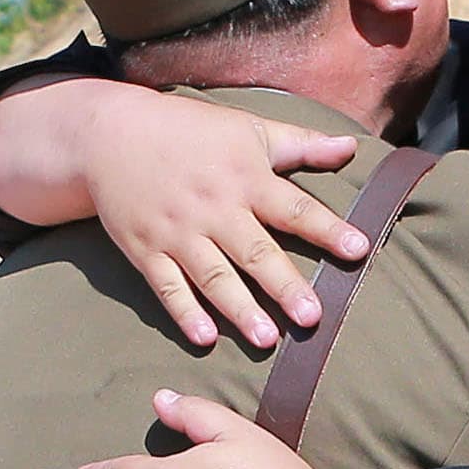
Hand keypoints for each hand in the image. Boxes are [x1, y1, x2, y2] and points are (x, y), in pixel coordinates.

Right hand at [0, 82, 369, 349]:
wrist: (109, 135)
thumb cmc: (189, 131)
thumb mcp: (247, 128)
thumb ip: (300, 145)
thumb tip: (351, 148)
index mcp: (244, 177)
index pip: (294, 207)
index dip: (327, 229)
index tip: (358, 250)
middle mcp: (213, 208)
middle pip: (255, 252)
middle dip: (283, 285)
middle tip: (312, 317)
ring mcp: (177, 233)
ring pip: (212, 277)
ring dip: (238, 309)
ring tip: (266, 340)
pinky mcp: (145, 250)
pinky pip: (166, 287)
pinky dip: (184, 313)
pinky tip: (205, 339)